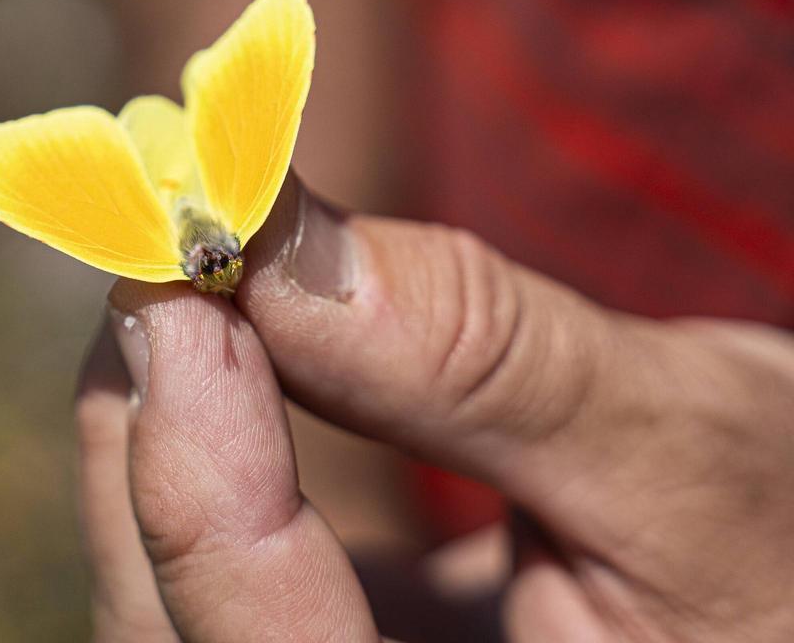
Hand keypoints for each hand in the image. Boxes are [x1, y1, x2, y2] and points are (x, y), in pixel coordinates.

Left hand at [75, 178, 793, 641]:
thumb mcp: (689, 446)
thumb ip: (479, 355)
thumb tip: (274, 237)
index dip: (199, 477)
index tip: (176, 282)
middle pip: (178, 639)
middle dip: (149, 441)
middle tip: (159, 259)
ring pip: (169, 608)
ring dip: (152, 437)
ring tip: (186, 283)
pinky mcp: (329, 642)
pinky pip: (213, 575)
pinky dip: (198, 452)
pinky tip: (225, 349)